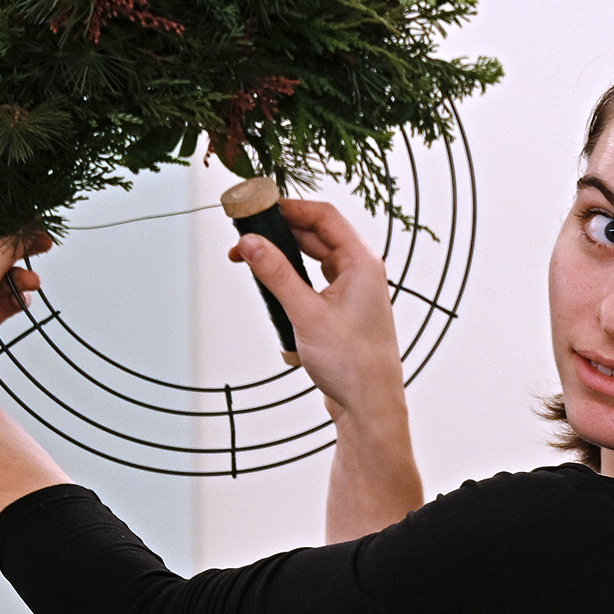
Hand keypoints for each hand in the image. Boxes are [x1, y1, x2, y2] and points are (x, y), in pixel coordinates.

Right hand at [229, 201, 402, 427]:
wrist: (369, 406)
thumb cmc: (351, 364)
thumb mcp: (306, 314)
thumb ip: (277, 275)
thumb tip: (250, 243)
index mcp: (363, 263)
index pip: (325, 216)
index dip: (290, 207)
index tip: (258, 208)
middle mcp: (362, 272)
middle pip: (317, 235)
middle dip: (280, 234)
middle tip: (244, 239)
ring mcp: (354, 291)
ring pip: (313, 260)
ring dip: (284, 260)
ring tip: (251, 264)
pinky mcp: (344, 310)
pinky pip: (314, 284)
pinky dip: (294, 285)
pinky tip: (276, 298)